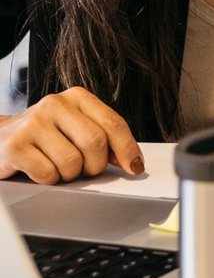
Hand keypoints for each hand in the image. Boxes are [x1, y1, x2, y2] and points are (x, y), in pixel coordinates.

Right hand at [0, 87, 144, 183]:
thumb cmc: (43, 136)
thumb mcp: (74, 127)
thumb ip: (102, 137)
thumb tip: (131, 160)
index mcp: (77, 97)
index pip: (113, 124)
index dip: (127, 149)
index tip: (134, 167)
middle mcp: (55, 104)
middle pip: (95, 143)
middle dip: (95, 165)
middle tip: (85, 170)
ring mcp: (33, 123)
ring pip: (72, 162)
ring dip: (69, 175)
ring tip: (57, 166)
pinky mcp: (15, 146)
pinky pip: (48, 174)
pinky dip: (48, 180)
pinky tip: (39, 170)